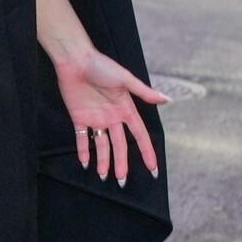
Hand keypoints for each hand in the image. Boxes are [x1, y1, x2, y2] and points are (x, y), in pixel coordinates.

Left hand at [51, 48, 167, 186]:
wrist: (75, 60)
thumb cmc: (101, 66)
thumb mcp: (125, 79)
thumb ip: (144, 92)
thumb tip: (166, 100)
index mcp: (125, 109)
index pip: (139, 135)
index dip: (146, 151)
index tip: (153, 168)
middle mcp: (112, 117)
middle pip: (119, 145)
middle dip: (122, 163)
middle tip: (122, 181)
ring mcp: (96, 118)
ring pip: (102, 145)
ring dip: (103, 160)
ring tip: (104, 177)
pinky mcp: (79, 117)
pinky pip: (82, 138)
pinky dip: (84, 150)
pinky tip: (86, 163)